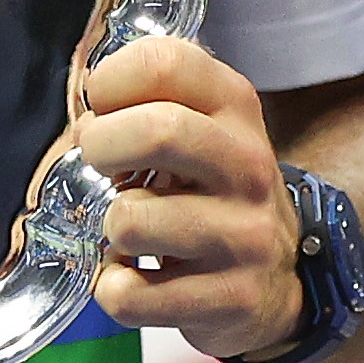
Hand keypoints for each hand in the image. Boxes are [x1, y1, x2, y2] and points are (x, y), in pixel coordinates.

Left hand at [74, 37, 308, 362]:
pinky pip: (129, 295)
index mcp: (236, 107)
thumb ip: (148, 102)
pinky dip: (114, 288)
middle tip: (104, 168)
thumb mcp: (202, 129)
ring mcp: (245, 236)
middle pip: (156, 131)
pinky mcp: (233, 300)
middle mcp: (248, 165)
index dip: (111, 83)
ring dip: (111, 228)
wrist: (279, 279)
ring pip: (131, 220)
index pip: (165, 62)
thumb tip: (84, 120)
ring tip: (130, 231)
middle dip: (101, 148)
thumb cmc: (215, 192)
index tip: (105, 110)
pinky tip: (136, 277)